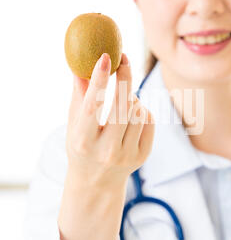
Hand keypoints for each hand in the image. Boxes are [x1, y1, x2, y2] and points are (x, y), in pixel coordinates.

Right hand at [65, 52, 154, 188]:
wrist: (96, 182)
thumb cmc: (82, 147)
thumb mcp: (74, 125)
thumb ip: (79, 96)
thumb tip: (80, 66)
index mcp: (83, 141)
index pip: (93, 106)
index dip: (99, 79)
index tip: (106, 57)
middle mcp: (106, 150)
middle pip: (122, 106)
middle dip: (125, 78)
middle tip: (124, 60)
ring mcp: (127, 155)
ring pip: (138, 110)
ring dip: (132, 98)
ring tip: (122, 101)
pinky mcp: (143, 156)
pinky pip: (149, 120)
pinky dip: (142, 111)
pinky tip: (132, 116)